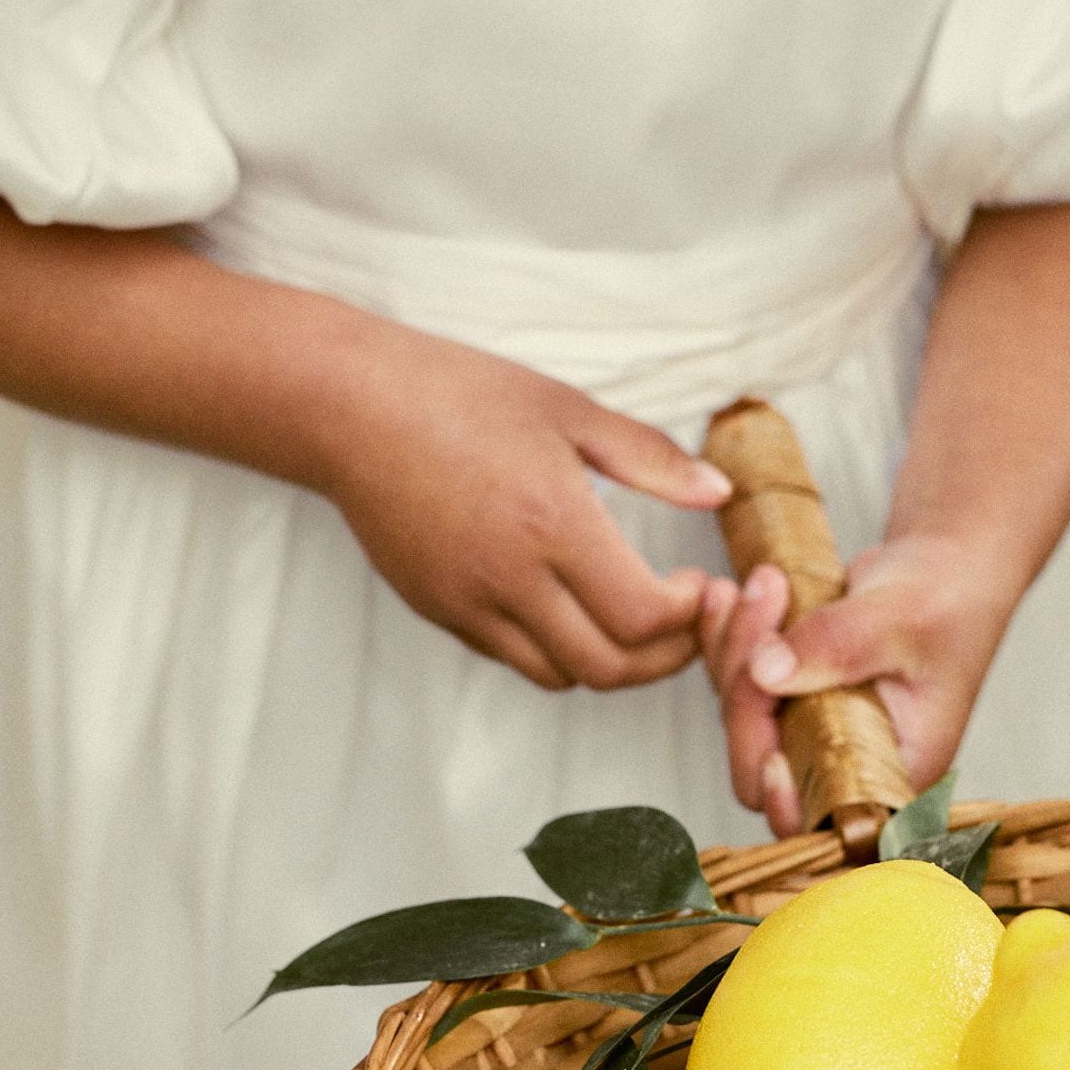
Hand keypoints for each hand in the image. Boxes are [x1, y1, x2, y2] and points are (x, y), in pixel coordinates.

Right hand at [311, 317, 729, 690]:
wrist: (350, 408)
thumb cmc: (460, 394)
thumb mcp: (568, 409)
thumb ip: (650, 457)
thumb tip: (719, 492)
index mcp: (553, 523)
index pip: (644, 616)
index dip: (690, 614)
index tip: (701, 583)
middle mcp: (509, 578)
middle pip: (609, 669)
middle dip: (666, 656)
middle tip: (685, 618)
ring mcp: (468, 604)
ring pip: (560, 675)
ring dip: (610, 660)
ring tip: (632, 615)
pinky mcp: (439, 611)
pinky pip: (511, 656)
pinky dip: (555, 648)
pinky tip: (569, 601)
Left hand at [700, 535, 1014, 836]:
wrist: (943, 564)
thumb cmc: (947, 600)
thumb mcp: (899, 620)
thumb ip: (836, 645)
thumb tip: (765, 672)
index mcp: (894, 770)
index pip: (823, 814)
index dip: (784, 794)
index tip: (770, 750)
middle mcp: (849, 761)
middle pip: (763, 762)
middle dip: (747, 688)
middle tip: (759, 605)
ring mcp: (813, 728)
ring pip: (743, 717)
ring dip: (735, 649)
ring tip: (760, 584)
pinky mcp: (789, 694)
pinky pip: (739, 681)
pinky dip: (729, 638)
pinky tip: (729, 593)